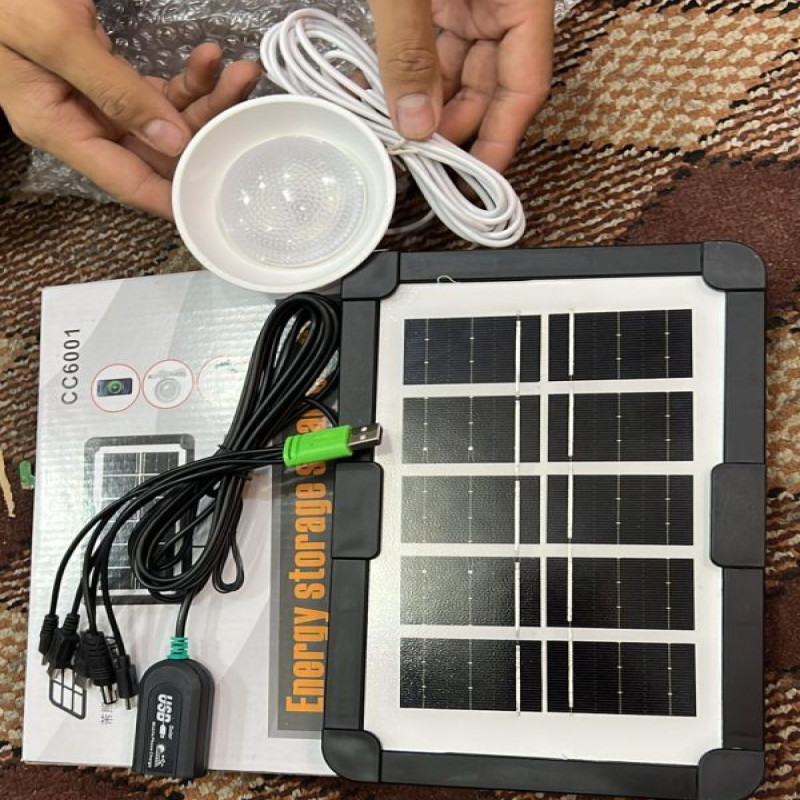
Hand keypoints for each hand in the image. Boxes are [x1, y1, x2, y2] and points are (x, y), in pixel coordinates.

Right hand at [0, 0, 261, 217]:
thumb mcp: (56, 38)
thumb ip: (114, 91)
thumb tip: (170, 140)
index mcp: (57, 128)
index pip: (125, 181)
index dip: (171, 197)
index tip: (213, 203)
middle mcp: (80, 122)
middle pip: (157, 148)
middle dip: (204, 130)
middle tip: (242, 106)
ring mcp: (96, 100)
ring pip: (166, 118)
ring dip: (206, 97)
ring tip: (241, 73)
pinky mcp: (108, 76)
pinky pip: (158, 89)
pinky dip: (188, 76)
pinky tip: (211, 59)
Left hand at [368, 0, 553, 171]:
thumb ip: (410, 48)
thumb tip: (415, 117)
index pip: (525, 86)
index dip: (500, 140)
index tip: (476, 179)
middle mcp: (501, 2)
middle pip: (486, 86)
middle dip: (448, 126)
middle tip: (418, 155)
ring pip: (453, 70)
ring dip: (419, 103)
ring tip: (387, 128)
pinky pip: (426, 45)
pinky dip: (401, 72)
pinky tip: (374, 94)